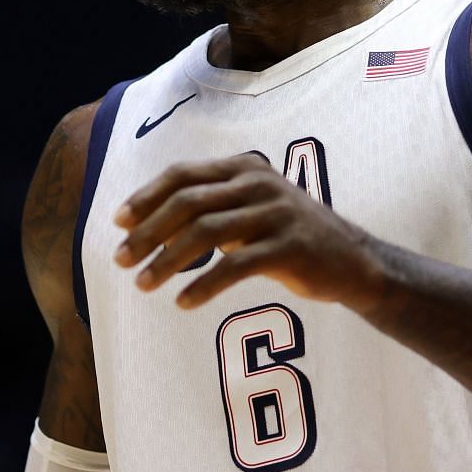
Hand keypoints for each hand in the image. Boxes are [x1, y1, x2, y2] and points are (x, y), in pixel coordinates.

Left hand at [113, 153, 388, 310]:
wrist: (353, 262)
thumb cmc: (288, 238)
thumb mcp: (249, 212)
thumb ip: (208, 210)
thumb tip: (147, 226)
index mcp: (244, 168)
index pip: (183, 175)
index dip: (146, 197)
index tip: (118, 223)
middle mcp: (259, 184)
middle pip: (188, 202)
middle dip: (148, 232)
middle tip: (121, 260)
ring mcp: (276, 213)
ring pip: (206, 232)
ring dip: (167, 261)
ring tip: (143, 285)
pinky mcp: (290, 247)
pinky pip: (235, 265)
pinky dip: (203, 285)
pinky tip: (183, 302)